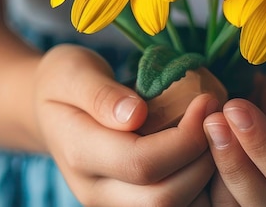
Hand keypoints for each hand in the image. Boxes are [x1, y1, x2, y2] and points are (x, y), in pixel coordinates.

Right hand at [34, 44, 217, 205]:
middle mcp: (94, 189)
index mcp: (79, 152)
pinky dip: (195, 181)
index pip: (142, 163)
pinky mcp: (126, 201)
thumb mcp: (73, 72)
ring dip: (203, 175)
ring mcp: (110, 201)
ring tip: (216, 132)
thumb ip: (100, 94)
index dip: (184, 137)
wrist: (45, 109)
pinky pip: (170, 202)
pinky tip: (205, 147)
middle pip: (162, 198)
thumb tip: (136, 115)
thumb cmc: (63, 81)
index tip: (206, 100)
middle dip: (202, 160)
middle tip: (219, 117)